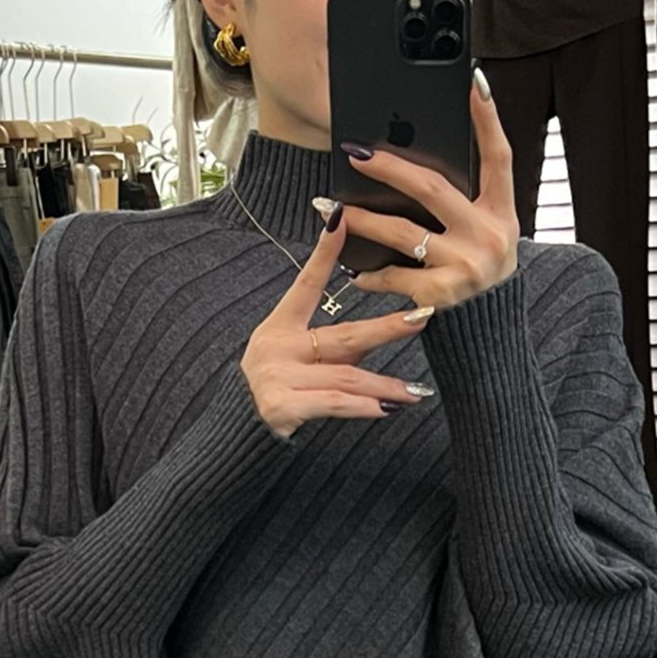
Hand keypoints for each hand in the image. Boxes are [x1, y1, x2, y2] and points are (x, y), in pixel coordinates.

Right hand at [241, 202, 436, 440]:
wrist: (235, 439)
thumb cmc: (273, 397)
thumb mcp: (298, 363)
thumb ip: (335, 349)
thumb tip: (385, 333)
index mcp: (277, 328)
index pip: (306, 284)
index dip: (324, 252)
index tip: (341, 218)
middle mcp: (275, 346)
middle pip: (343, 335)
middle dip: (387, 328)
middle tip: (422, 317)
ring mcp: (276, 376)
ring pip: (345, 375)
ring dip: (385, 384)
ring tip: (415, 392)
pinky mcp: (280, 407)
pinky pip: (333, 403)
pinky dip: (363, 407)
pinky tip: (385, 410)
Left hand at [337, 69, 520, 310]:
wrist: (487, 335)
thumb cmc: (478, 274)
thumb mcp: (486, 235)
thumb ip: (462, 204)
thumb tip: (408, 167)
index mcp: (502, 214)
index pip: (499, 157)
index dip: (488, 119)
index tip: (474, 81)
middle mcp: (488, 236)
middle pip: (431, 188)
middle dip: (388, 168)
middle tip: (354, 153)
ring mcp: (464, 267)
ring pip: (401, 233)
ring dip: (362, 219)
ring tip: (332, 209)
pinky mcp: (440, 296)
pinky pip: (393, 275)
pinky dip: (370, 273)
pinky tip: (352, 269)